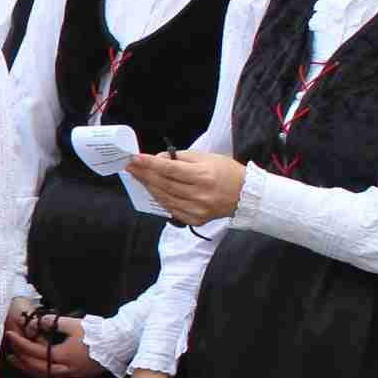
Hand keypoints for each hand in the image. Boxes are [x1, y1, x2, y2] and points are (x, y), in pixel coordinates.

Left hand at [5, 307, 100, 377]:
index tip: (9, 335)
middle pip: (35, 367)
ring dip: (30, 370)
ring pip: (45, 377)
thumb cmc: (97, 333)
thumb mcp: (73, 324)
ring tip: (20, 363)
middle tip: (9, 353)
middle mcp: (64, 369)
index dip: (19, 343)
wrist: (118, 344)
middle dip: (20, 359)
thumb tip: (39, 321)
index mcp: (61, 355)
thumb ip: (54, 322)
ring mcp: (72, 375)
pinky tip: (40, 373)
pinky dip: (45, 377)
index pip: (33, 350)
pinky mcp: (79, 377)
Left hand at [126, 149, 244, 227]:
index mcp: (203, 176)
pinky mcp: (196, 220)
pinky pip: (171, 209)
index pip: (169, 169)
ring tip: (139, 176)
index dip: (149, 164)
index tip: (134, 158)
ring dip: (149, 186)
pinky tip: (153, 190)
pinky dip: (161, 199)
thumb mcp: (207, 157)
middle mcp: (199, 195)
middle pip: (163, 184)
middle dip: (144, 174)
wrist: (246, 195)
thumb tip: (158, 159)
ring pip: (164, 198)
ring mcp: (197, 210)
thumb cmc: (226, 172)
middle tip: (131, 166)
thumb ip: (180, 158)